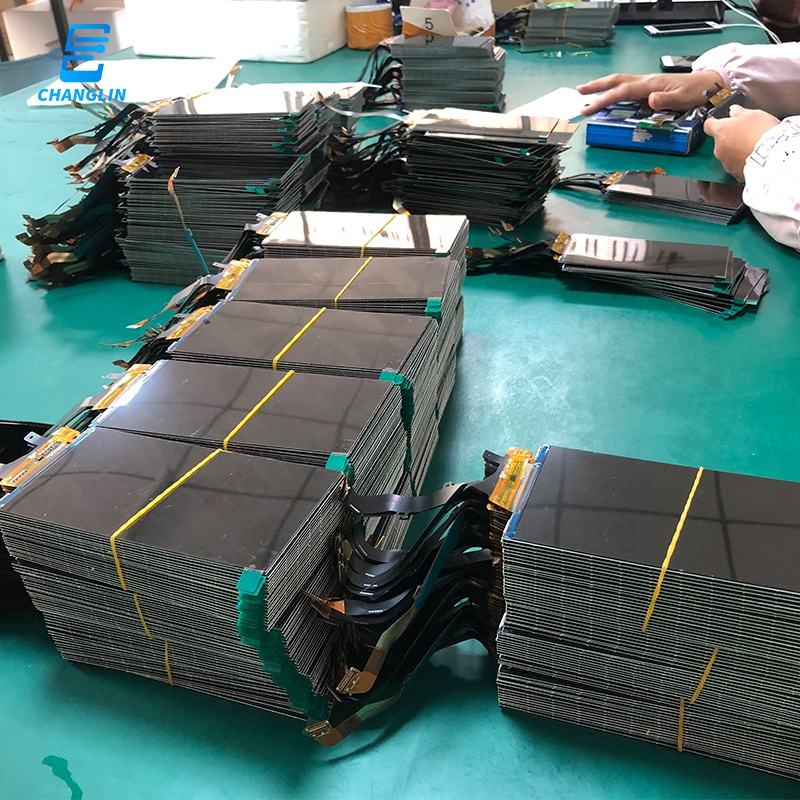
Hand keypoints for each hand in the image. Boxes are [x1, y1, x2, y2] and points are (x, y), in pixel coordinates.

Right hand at [578, 70, 724, 115]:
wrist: (709, 84)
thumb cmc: (696, 93)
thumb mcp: (682, 99)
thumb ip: (665, 99)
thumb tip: (649, 99)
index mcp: (651, 84)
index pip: (622, 91)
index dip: (604, 99)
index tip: (589, 107)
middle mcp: (647, 81)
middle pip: (617, 80)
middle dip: (597, 86)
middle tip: (580, 92)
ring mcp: (648, 83)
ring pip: (621, 82)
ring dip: (603, 87)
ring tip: (588, 93)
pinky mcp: (651, 87)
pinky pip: (628, 87)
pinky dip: (614, 90)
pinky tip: (610, 97)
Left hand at [703, 106, 780, 180]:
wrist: (772, 157)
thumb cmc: (762, 133)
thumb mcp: (753, 114)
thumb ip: (739, 112)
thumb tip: (733, 111)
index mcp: (720, 131)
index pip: (708, 125)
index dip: (714, 122)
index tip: (719, 121)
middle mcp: (719, 148)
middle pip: (720, 141)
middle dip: (730, 137)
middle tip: (746, 134)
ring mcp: (725, 162)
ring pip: (728, 154)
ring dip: (736, 150)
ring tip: (752, 146)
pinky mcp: (734, 173)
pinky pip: (736, 165)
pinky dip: (742, 161)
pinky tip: (754, 157)